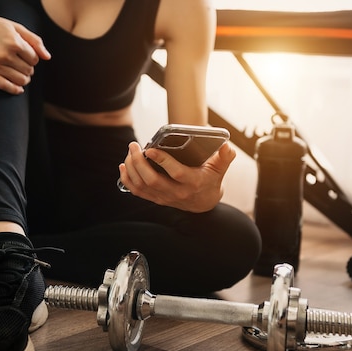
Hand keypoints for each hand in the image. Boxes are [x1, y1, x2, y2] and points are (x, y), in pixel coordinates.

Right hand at [0, 10, 50, 93]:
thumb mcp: (13, 27)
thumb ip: (34, 40)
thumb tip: (47, 57)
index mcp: (13, 41)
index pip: (34, 59)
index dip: (32, 58)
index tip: (25, 55)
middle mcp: (4, 54)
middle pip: (29, 70)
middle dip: (27, 68)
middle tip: (20, 63)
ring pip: (21, 80)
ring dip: (23, 79)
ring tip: (20, 74)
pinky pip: (5, 87)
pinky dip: (15, 90)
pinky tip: (18, 89)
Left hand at [118, 141, 235, 212]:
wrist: (203, 203)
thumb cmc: (210, 180)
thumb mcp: (219, 169)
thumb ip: (225, 157)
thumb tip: (227, 146)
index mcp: (192, 183)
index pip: (175, 173)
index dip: (162, 161)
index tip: (151, 149)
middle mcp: (177, 193)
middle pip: (152, 180)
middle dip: (139, 162)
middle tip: (134, 146)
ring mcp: (164, 197)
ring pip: (142, 186)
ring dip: (131, 169)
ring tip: (130, 152)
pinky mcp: (156, 199)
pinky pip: (137, 192)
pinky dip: (127, 180)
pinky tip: (124, 166)